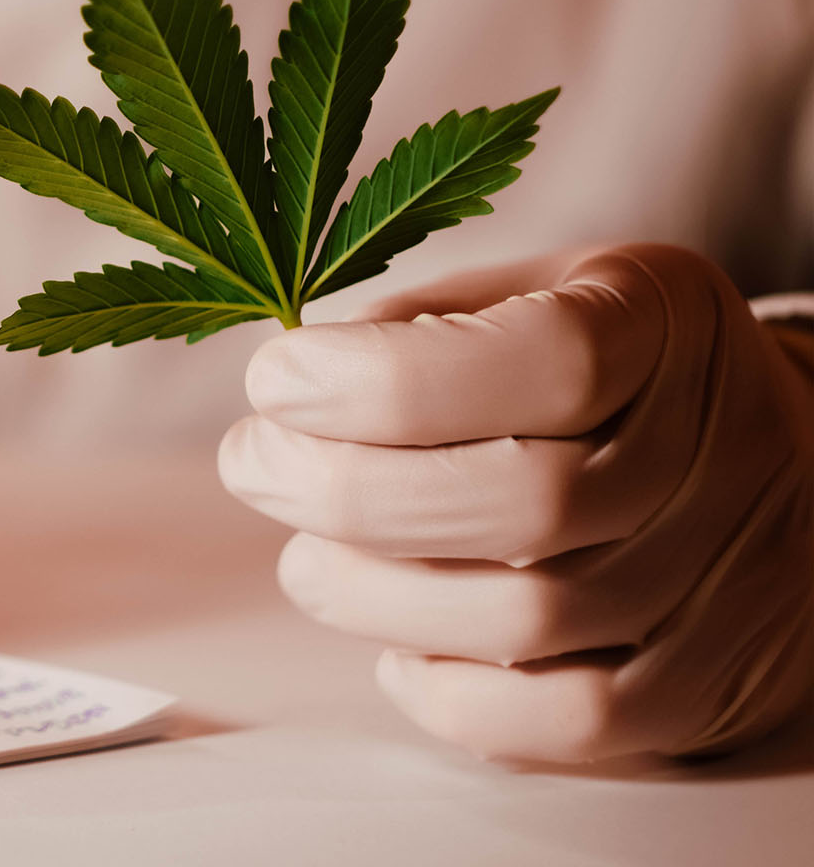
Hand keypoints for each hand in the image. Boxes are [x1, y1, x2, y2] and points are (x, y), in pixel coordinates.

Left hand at [219, 245, 813, 761]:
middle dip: (343, 489)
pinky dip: (446, 693)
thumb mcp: (534, 292)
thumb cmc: (611, 370)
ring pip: (524, 621)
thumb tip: (293, 391)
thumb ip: (422, 324)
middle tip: (255, 465)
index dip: (382, 380)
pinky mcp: (699, 687)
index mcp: (663, 325)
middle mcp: (712, 452)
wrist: (779, 465)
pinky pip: (564, 723)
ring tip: (308, 559)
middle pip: (523, 501)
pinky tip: (397, 643)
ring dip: (368, 594)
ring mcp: (717, 580)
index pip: (546, 361)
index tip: (277, 377)